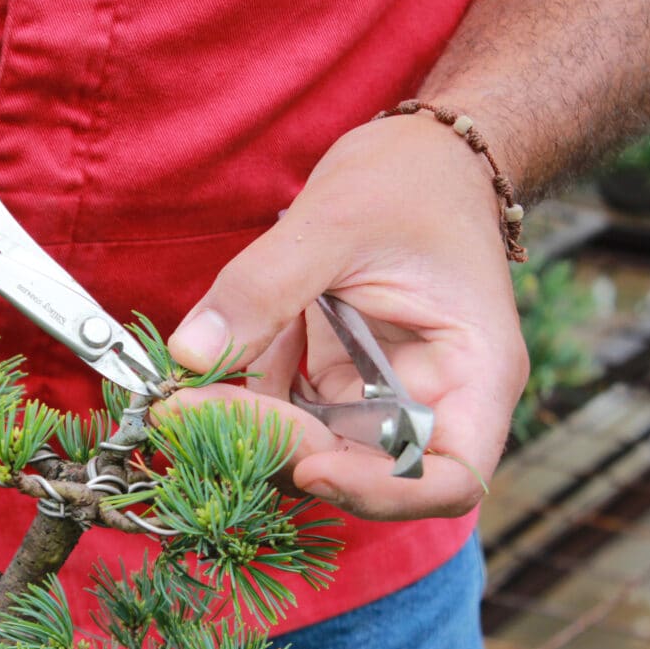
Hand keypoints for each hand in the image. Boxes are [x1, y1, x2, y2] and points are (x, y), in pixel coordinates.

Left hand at [166, 114, 528, 520]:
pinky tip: (203, 368)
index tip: (309, 466)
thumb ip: (264, 286)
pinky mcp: (338, 382)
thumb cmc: (410, 179)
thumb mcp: (337, 219)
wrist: (417, 156)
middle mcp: (431, 400)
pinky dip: (241, 399)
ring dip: (243, 429)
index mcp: (472, 372)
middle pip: (359, 468)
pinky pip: (286, 412)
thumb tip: (190, 353)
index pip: (447, 478)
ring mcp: (379, 396)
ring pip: (310, 448)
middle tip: (187, 411)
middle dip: (274, 448)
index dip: (379, 492)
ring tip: (177, 397)